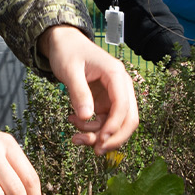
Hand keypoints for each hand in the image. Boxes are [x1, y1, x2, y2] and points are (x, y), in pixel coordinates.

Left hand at [40, 24, 136, 153]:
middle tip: (95, 152)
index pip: (123, 106)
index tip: (99, 141)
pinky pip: (105, 123)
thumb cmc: (67, 52)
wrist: (64, 43)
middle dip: (114, 138)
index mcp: (116, 75)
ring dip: (99, 136)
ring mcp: (114, 96)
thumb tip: (86, 117)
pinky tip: (74, 123)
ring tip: (74, 136)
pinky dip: (92, 129)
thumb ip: (78, 92)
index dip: (113, 126)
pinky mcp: (105, 103)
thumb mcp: (69, 70)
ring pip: (117, 125)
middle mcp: (120, 87)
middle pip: (129, 119)